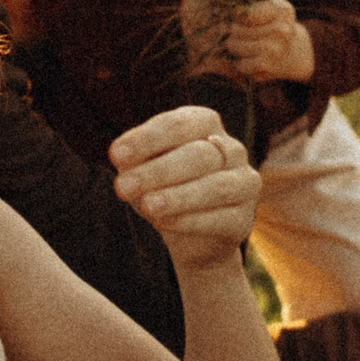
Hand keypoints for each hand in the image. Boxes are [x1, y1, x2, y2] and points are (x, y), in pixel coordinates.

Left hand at [109, 104, 260, 269]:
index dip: (147, 138)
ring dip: (177, 196)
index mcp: (204, 124)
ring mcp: (244, 183)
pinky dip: (189, 221)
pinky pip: (221, 218)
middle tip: (122, 187)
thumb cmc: (163, 188)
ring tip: (147, 206)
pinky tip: (163, 224)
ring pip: (215, 186)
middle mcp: (231, 149)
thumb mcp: (143, 170)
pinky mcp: (243, 219)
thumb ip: (135, 163)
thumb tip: (123, 161)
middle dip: (158, 171)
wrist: (191, 236)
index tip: (115, 155)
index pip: (179, 124)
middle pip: (199, 155)